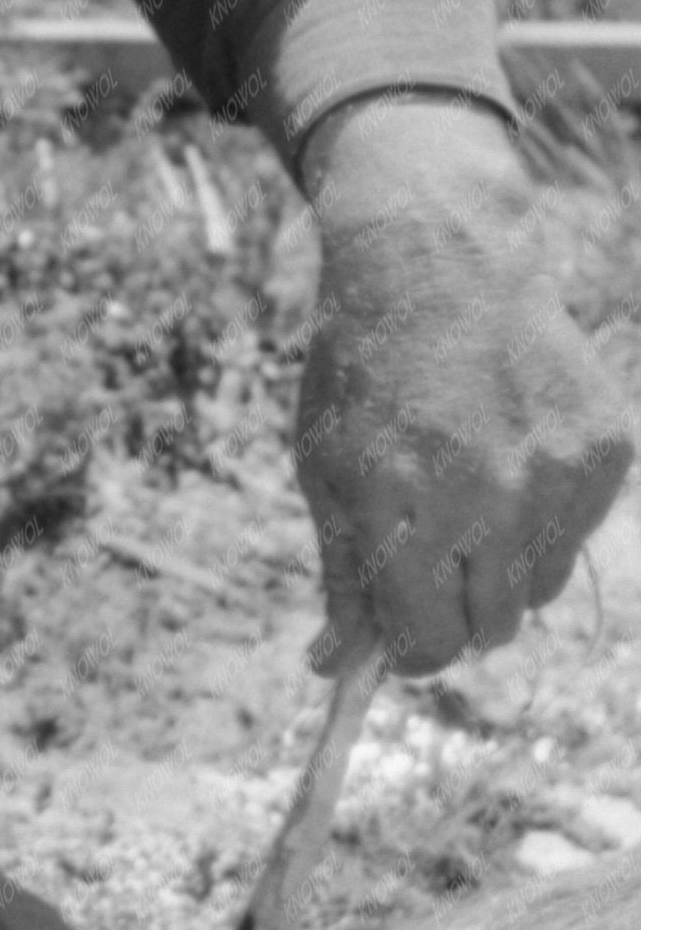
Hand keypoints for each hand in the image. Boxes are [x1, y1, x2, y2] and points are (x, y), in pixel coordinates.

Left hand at [296, 93, 634, 673]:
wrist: (438, 261)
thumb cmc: (364, 371)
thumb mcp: (324, 469)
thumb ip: (340, 574)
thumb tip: (337, 669)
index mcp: (403, 506)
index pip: (429, 647)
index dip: (411, 647)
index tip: (402, 629)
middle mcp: (488, 495)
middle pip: (487, 629)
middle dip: (453, 607)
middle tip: (431, 551)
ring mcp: (557, 471)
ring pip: (538, 589)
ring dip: (501, 565)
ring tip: (468, 489)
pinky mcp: (605, 446)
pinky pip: (578, 532)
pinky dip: (545, 514)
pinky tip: (510, 451)